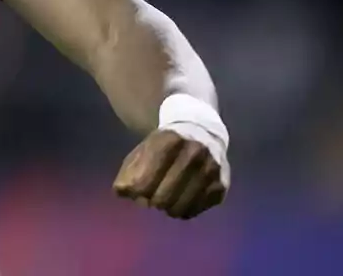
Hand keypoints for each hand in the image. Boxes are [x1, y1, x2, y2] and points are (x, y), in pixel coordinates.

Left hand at [113, 129, 227, 218]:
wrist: (202, 131)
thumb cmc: (166, 144)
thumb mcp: (143, 149)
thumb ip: (130, 171)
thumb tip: (122, 192)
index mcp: (169, 141)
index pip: (145, 182)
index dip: (137, 192)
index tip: (138, 191)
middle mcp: (194, 154)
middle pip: (162, 199)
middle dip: (152, 201)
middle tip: (153, 196)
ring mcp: (210, 170)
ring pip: (179, 208)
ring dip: (168, 208)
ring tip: (167, 198)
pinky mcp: (221, 186)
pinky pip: (195, 211)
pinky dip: (184, 210)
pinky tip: (182, 199)